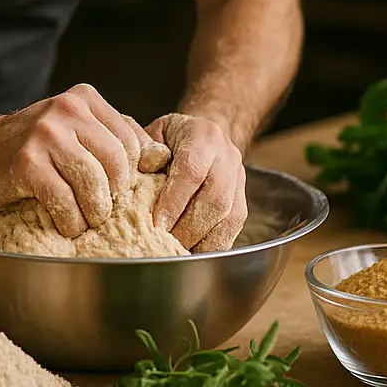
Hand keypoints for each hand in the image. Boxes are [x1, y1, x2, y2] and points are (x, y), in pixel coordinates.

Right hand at [0, 83, 170, 237]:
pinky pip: (65, 200)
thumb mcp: (77, 131)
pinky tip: (66, 223)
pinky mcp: (28, 162)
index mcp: (84, 98)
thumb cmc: (34, 148)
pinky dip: (71, 220)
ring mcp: (46, 134)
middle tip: (104, 210)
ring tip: (86, 219)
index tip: (118, 191)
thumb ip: (115, 137)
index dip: (131, 174)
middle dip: (115, 195)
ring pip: (94, 183)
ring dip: (94, 212)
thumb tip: (160, 158)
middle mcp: (67, 109)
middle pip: (117, 162)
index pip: (131, 140)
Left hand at [146, 113, 247, 251]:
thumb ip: (145, 147)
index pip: (192, 171)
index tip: (156, 225)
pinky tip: (191, 254)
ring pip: (229, 218)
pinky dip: (212, 246)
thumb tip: (144, 167)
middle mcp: (227, 157)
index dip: (175, 201)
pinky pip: (233, 229)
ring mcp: (239, 180)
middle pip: (215, 199)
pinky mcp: (242, 202)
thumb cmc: (171, 137)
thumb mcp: (153, 132)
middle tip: (163, 245)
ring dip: (201, 241)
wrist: (204, 133)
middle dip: (188, 229)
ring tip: (175, 254)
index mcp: (203, 135)